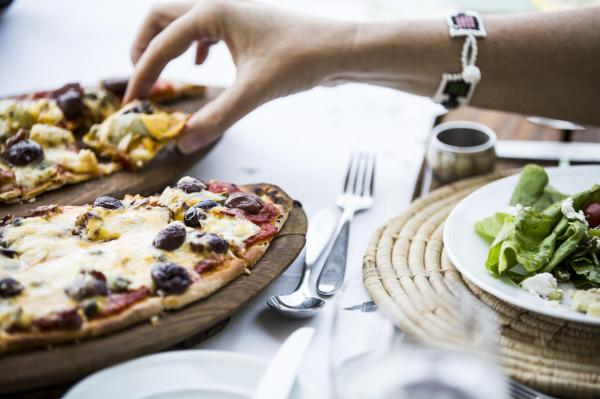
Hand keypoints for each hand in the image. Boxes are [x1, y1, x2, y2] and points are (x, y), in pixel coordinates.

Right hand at [125, 0, 356, 153]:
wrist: (339, 49)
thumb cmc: (300, 61)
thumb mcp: (253, 92)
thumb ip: (217, 118)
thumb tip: (182, 143)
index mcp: (212, 11)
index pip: (161, 44)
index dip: (142, 76)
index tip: (131, 104)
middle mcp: (217, 3)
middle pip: (160, 17)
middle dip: (143, 47)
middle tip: (139, 80)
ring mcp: (231, 11)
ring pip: (182, 20)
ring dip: (166, 44)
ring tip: (160, 74)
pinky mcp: (245, 23)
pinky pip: (206, 28)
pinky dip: (194, 46)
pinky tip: (201, 67)